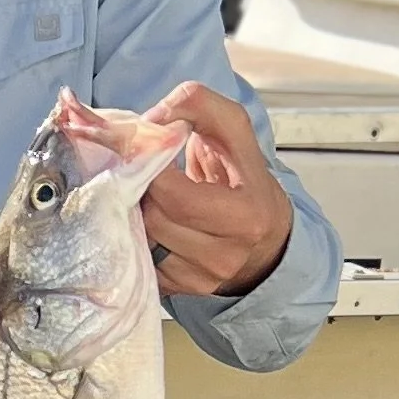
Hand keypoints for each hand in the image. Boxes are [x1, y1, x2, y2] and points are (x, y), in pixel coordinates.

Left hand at [138, 79, 290, 297]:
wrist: (266, 241)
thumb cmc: (245, 181)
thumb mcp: (236, 135)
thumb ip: (201, 107)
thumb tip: (152, 118)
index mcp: (245, 216)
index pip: (174, 194)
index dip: (149, 166)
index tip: (142, 147)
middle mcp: (225, 255)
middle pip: (153, 218)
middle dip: (137, 188)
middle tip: (135, 168)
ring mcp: (201, 278)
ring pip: (141, 239)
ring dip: (132, 210)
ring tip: (142, 191)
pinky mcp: (180, 291)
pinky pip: (140, 260)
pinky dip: (134, 235)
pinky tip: (143, 219)